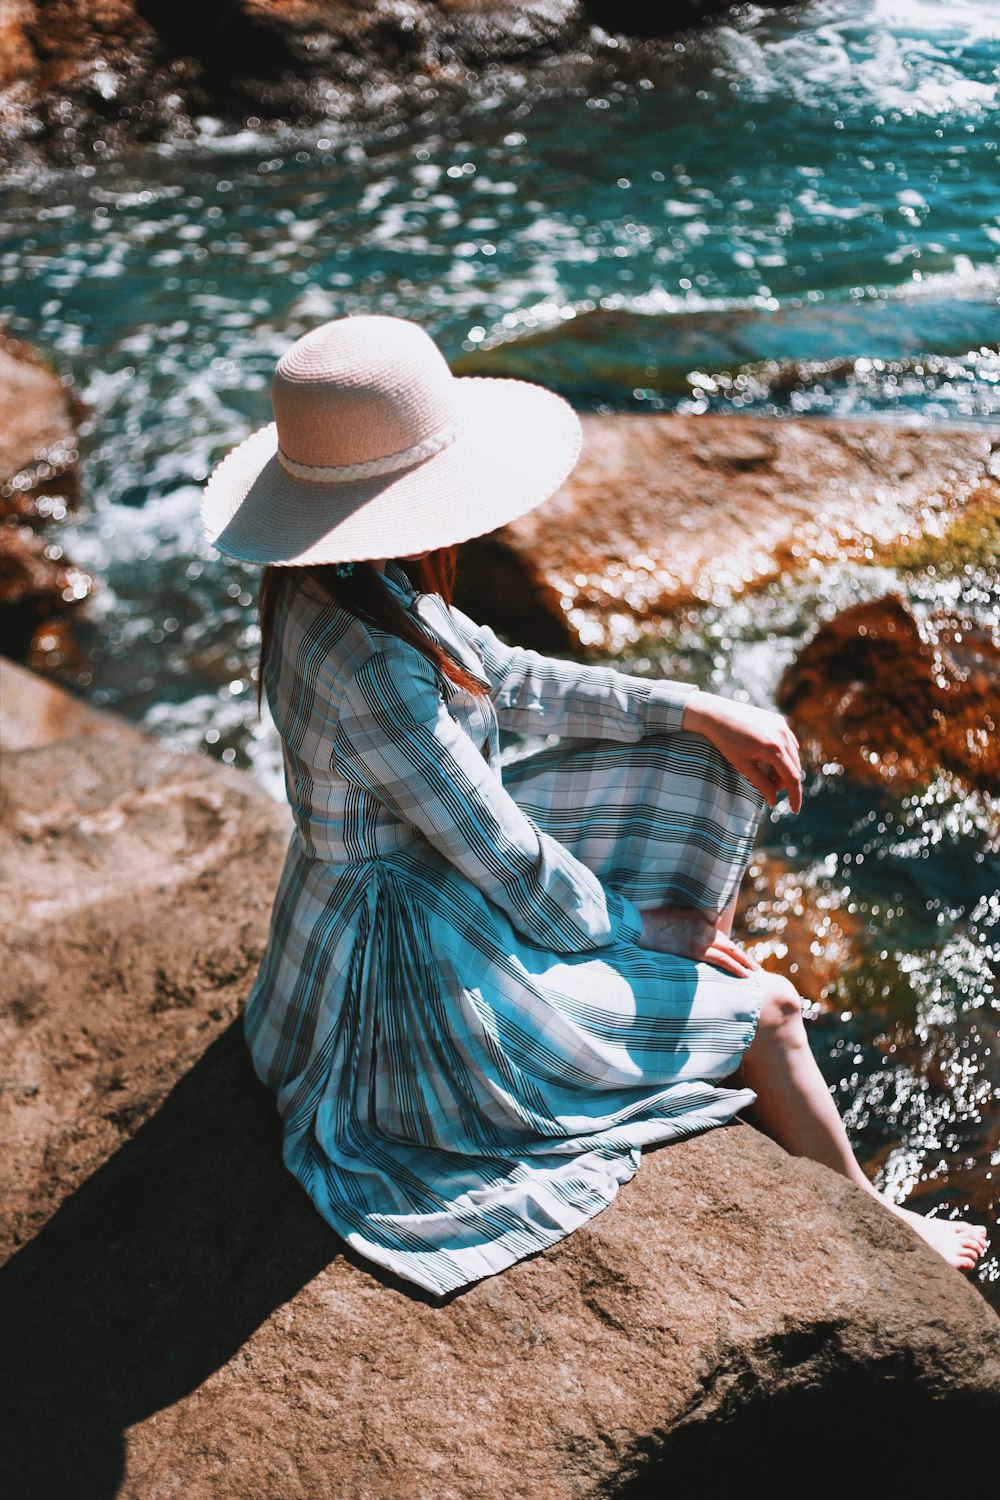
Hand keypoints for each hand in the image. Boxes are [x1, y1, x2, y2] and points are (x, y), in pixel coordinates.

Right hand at [637, 905, 759, 976]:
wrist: (639, 926)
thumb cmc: (651, 925)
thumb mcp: (675, 920)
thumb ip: (690, 929)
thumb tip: (697, 945)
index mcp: (700, 919)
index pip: (721, 938)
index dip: (732, 951)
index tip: (741, 960)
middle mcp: (704, 926)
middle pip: (729, 945)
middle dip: (744, 958)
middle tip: (756, 969)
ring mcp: (701, 937)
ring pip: (729, 953)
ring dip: (744, 964)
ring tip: (753, 974)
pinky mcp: (695, 949)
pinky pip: (721, 960)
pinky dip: (735, 967)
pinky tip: (744, 975)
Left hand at [682, 690, 802, 812]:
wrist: (716, 714)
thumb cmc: (726, 741)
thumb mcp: (743, 766)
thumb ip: (761, 784)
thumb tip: (772, 802)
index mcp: (774, 749)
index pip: (792, 778)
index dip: (795, 796)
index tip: (795, 810)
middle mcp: (783, 736)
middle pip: (794, 768)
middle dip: (784, 782)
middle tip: (770, 789)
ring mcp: (782, 726)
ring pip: (793, 756)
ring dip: (784, 769)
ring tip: (766, 773)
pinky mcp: (778, 721)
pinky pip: (788, 743)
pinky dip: (784, 755)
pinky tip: (770, 759)